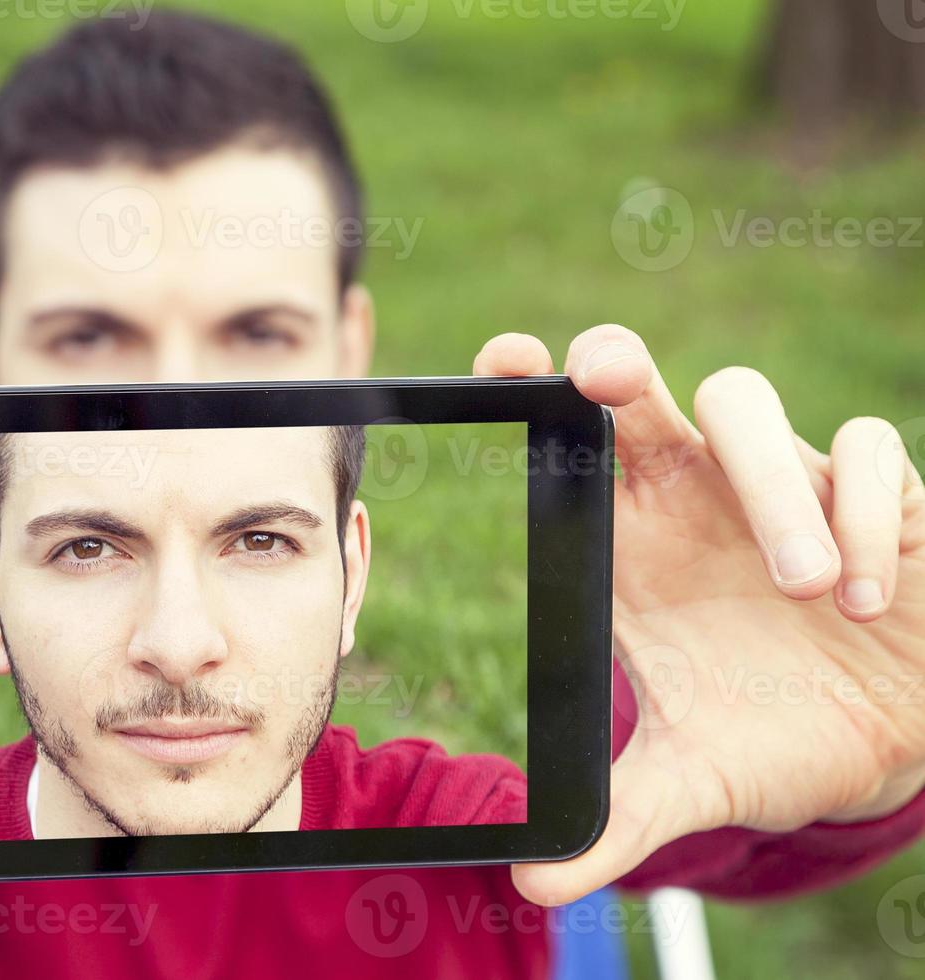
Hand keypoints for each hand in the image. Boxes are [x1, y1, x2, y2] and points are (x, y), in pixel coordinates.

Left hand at [473, 325, 924, 904]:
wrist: (889, 746)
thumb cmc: (771, 738)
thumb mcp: (694, 781)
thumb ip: (618, 820)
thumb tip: (531, 884)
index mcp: (636, 543)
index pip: (576, 442)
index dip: (540, 388)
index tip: (503, 361)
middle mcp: (699, 495)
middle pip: (648, 390)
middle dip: (621, 367)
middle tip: (610, 378)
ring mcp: (785, 484)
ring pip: (751, 410)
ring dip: (774, 488)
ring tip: (810, 592)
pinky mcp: (880, 494)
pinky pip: (867, 453)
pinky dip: (867, 512)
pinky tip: (873, 598)